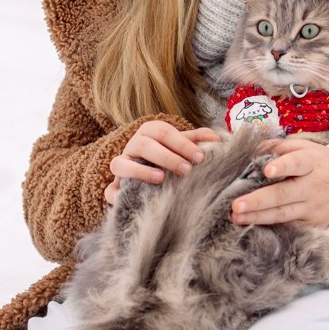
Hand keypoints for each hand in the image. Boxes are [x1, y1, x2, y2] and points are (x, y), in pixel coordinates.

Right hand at [105, 121, 221, 205]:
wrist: (149, 180)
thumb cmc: (170, 159)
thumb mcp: (183, 147)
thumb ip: (198, 140)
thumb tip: (218, 140)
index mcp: (149, 133)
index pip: (163, 131)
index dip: (182, 143)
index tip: (200, 157)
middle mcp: (132, 147)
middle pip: (143, 144)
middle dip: (166, 156)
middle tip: (187, 170)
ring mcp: (121, 167)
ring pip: (119, 164)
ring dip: (140, 171)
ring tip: (161, 179)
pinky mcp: (114, 188)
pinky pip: (109, 191)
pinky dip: (117, 195)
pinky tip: (133, 198)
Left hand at [230, 137, 328, 228]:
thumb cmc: (318, 163)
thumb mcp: (305, 148)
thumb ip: (278, 146)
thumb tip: (251, 149)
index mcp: (311, 162)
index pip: (297, 163)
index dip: (282, 166)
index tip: (266, 171)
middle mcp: (312, 186)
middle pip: (283, 194)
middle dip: (258, 200)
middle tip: (236, 205)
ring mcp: (312, 207)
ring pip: (282, 214)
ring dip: (257, 217)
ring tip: (236, 217)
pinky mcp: (313, 223)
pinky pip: (288, 226)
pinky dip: (269, 227)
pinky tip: (250, 225)